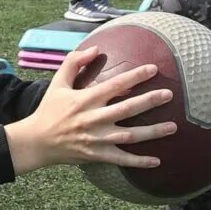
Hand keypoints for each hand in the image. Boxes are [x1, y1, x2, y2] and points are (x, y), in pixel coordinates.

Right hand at [6, 58, 174, 174]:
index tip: (153, 69)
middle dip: (149, 101)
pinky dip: (139, 161)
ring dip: (152, 132)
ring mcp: (97, 139)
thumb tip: (96, 48)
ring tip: (173, 127)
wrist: (37, 141)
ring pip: (130, 136)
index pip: (115, 85)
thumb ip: (75, 62)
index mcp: (85, 99)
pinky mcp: (97, 155)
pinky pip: (121, 159)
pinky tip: (157, 161)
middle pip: (127, 109)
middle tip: (169, 95)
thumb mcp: (58, 82)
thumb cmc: (50, 109)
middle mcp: (94, 119)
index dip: (135, 77)